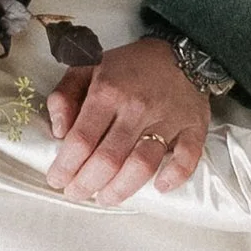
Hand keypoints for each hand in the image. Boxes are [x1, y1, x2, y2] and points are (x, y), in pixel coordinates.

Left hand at [44, 36, 208, 203]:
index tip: (56, 180)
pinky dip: (174, 176)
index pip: (81, 139)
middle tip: (76, 194)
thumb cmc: (129, 66)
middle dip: (87, 184)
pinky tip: (159, 187)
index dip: (66, 166)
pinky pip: (187, 157)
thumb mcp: (86, 67)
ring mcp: (167, 119)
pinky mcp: (193, 127)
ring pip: (142, 164)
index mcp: (107, 91)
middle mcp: (136, 108)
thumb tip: (58, 131)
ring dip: (121, 189)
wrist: (180, 52)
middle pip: (109, 158)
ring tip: (106, 198)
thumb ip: (64, 96)